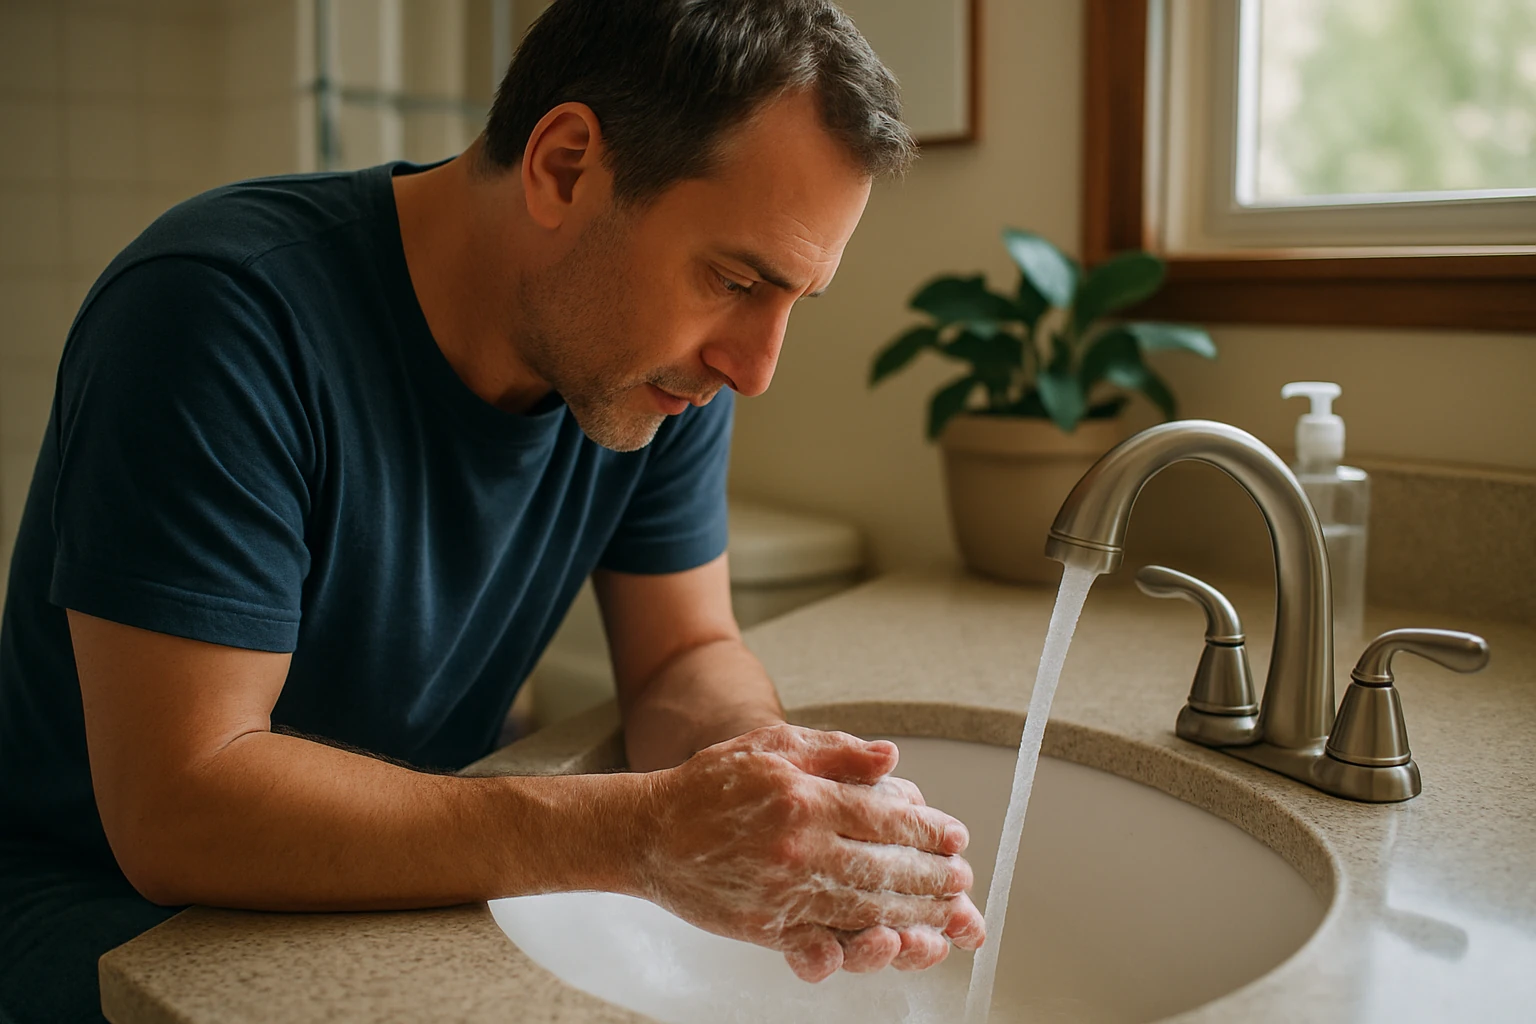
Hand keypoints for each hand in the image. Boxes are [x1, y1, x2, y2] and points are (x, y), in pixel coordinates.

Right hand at [633, 725, 985, 981]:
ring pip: (866, 909)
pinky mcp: (766, 927)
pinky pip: (822, 944)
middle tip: (963, 883)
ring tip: (946, 918)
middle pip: (886, 868)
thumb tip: (892, 758)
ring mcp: (783, 891)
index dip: (929, 830)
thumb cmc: (712, 784)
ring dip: (915, 916)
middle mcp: (799, 846)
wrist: (648, 831)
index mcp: (805, 797)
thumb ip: (837, 751)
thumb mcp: (774, 746)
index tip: (957, 838)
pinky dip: (859, 948)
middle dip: (934, 879)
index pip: (887, 818)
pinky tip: (888, 945)